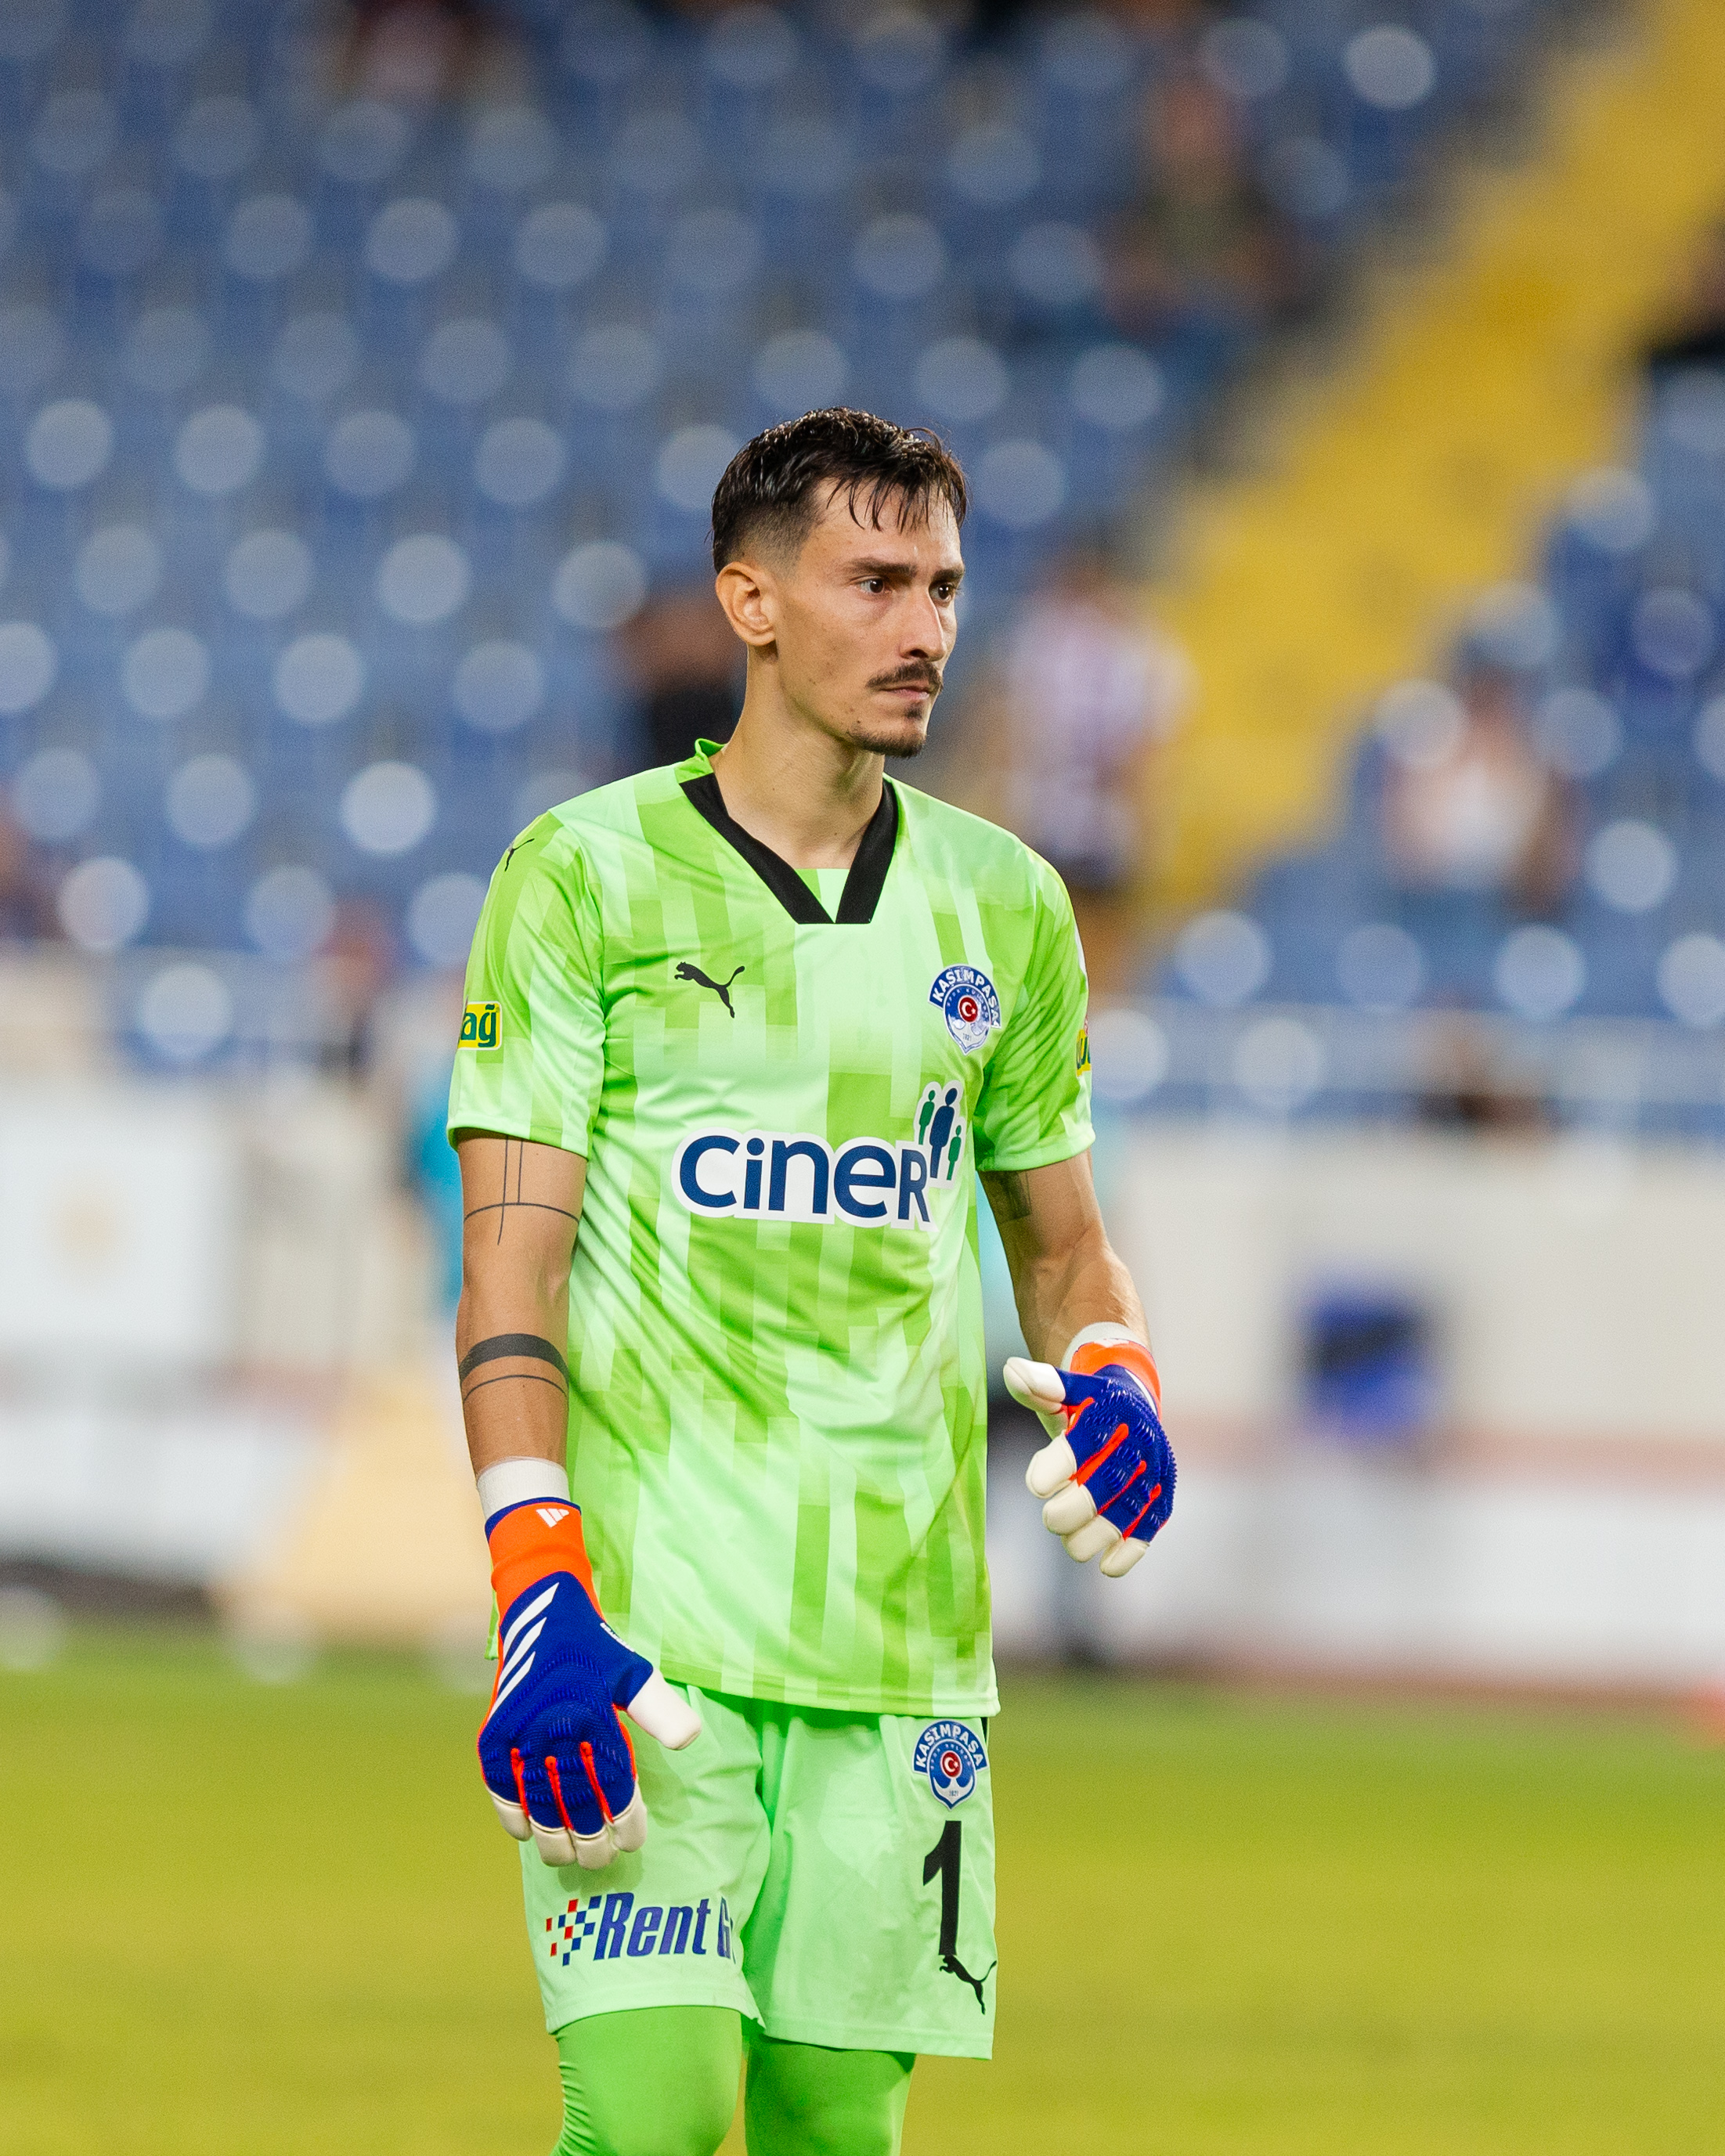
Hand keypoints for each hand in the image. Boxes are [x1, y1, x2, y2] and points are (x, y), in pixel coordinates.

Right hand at [478, 1498, 699, 1868]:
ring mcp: (517, 1734)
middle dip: (591, 1839)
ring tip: (568, 1857)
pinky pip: (500, 1787)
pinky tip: (527, 1834)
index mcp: (590, 1714)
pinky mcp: (492, 1736)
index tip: (634, 1840)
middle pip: (574, 1802)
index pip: (611, 1784)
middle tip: (603, 1860)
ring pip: (537, 1802)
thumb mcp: (633, 1672)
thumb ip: (660, 1708)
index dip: (625, 1818)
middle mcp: (551, 1727)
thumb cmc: (595, 1652)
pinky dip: (512, 1814)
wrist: (540, 1615)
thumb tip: (691, 1740)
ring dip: (552, 1837)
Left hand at [1004, 1338, 1174, 1577]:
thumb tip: (1011, 1371)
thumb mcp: (1064, 1390)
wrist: (1132, 1406)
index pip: (1087, 1439)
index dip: (1061, 1464)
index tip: (1036, 1487)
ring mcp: (1154, 1471)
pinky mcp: (1162, 1497)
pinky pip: (1150, 1527)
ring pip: (1128, 1511)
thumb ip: (1039, 1385)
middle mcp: (1140, 1440)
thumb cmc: (1086, 1404)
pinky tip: (1106, 1565)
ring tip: (1070, 1542)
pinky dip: (1130, 1550)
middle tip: (1050, 1518)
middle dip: (1075, 1509)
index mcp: (1113, 1410)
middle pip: (1109, 1482)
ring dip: (1096, 1535)